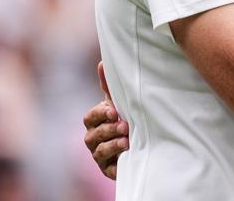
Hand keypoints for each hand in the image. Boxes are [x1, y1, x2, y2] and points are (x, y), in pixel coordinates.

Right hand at [82, 61, 128, 179]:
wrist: (143, 142)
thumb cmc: (127, 118)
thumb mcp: (120, 103)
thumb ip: (110, 87)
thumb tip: (102, 62)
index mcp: (95, 122)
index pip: (90, 117)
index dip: (100, 114)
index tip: (113, 110)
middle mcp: (93, 138)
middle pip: (93, 135)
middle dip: (108, 129)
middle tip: (124, 125)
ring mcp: (99, 155)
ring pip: (99, 151)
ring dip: (112, 144)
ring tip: (126, 139)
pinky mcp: (108, 169)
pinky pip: (108, 167)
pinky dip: (117, 159)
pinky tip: (127, 152)